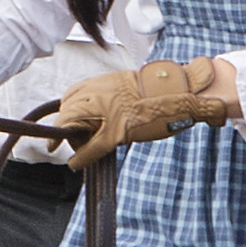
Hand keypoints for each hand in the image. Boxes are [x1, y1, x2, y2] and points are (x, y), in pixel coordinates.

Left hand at [49, 56, 239, 161]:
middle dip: (64, 126)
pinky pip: (91, 147)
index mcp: (107, 81)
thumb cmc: (164, 91)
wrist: (184, 91)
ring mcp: (110, 111)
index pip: (74, 94)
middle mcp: (103, 92)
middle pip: (68, 109)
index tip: (61, 123)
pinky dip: (80, 157)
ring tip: (77, 148)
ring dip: (71, 139)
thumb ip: (114, 94)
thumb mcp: (133, 86)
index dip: (65, 111)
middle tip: (69, 138)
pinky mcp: (118, 130)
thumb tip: (101, 106)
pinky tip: (76, 164)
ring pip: (74, 126)